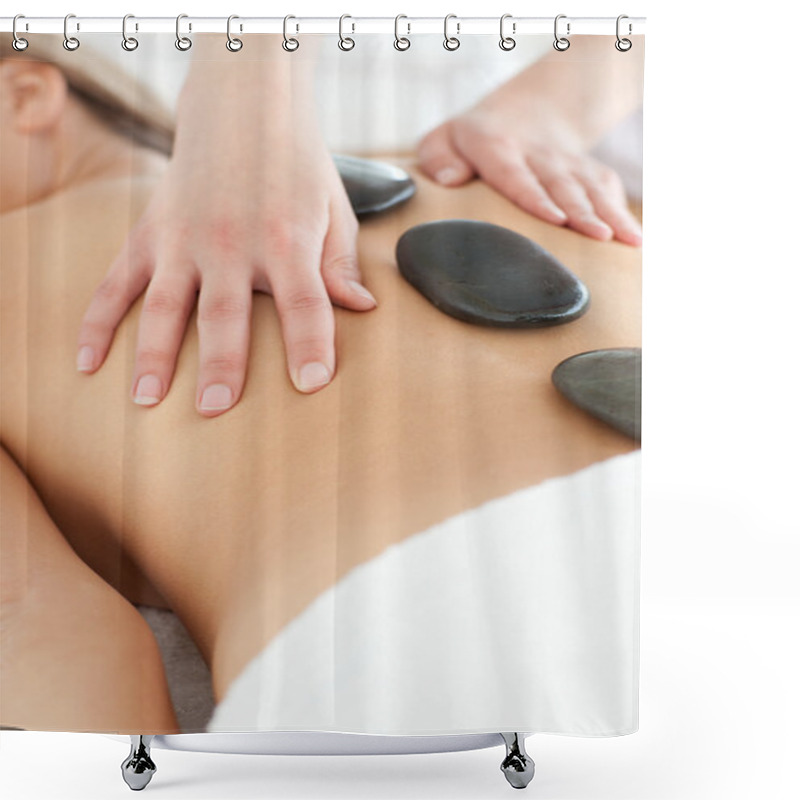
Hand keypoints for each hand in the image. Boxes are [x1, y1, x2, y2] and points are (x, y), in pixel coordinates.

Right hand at [76, 49, 376, 416]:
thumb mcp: (333, 209)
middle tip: (214, 409)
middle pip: (225, 312)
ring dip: (152, 354)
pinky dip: (98, 322)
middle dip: (220, 363)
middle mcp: (230, 240)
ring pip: (163, 304)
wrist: (242, 104)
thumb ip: (341, 264)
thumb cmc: (296, 164)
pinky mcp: (149, 233)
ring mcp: (182, 238)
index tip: (312, 384)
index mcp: (286, 237)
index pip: (303, 301)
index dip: (310, 344)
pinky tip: (88, 362)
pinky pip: (117, 282)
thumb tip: (361, 309)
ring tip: (146, 401)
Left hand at [416, 38, 642, 246]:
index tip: (556, 218)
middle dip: (583, 211)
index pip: (518, 174)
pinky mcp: (588, 171)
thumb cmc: (473, 140)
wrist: (526, 110)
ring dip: (611, 214)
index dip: (537, 197)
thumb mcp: (443, 139)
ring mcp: (567, 162)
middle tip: (599, 237)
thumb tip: (450, 181)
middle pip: (562, 184)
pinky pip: (608, 190)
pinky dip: (623, 214)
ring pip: (591, 188)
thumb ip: (437, 158)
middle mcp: (538, 153)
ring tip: (628, 242)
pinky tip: (635, 240)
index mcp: (497, 146)